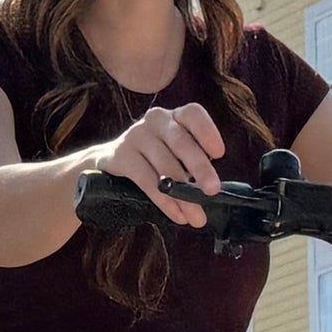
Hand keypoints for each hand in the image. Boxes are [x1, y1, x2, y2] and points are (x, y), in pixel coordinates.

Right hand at [94, 101, 225, 217]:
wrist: (112, 163)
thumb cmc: (155, 160)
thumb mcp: (177, 154)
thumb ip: (195, 166)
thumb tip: (213, 193)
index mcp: (176, 117)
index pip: (193, 115)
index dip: (207, 132)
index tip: (219, 154)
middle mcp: (157, 120)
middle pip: (181, 142)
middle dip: (199, 168)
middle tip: (212, 191)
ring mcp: (137, 135)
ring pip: (164, 165)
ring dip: (183, 195)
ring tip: (195, 216)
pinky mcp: (121, 155)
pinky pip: (146, 180)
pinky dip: (164, 200)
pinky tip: (176, 214)